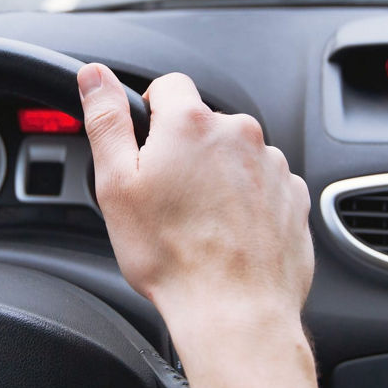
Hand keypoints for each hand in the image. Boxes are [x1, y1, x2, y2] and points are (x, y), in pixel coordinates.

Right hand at [77, 63, 321, 387]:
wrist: (234, 311)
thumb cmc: (172, 257)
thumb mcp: (116, 185)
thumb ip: (106, 120)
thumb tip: (94, 76)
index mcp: (192, 123)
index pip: (169, 87)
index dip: (151, 114)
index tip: (146, 150)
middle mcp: (240, 134)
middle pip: (204, 125)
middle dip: (185, 153)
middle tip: (167, 200)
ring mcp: (273, 165)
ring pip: (235, 157)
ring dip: (218, 178)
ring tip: (200, 225)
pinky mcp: (293, 197)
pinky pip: (263, 186)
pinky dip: (247, 203)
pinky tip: (228, 236)